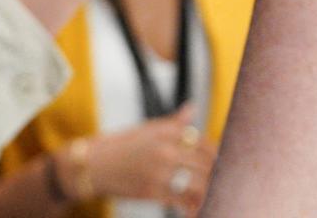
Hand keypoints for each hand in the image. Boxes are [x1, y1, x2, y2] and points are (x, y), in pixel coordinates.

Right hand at [77, 105, 214, 215]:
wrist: (93, 165)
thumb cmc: (124, 145)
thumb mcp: (149, 129)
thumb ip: (175, 123)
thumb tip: (192, 108)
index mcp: (168, 132)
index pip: (204, 143)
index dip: (217, 155)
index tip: (221, 163)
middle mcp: (166, 149)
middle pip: (205, 164)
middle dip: (216, 175)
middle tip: (223, 183)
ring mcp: (158, 171)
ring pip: (196, 183)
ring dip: (207, 191)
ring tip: (213, 196)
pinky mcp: (150, 191)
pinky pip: (179, 199)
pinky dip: (190, 205)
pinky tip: (194, 208)